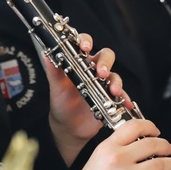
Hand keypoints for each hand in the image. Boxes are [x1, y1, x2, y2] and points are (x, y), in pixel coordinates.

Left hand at [46, 34, 131, 165]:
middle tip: (101, 73)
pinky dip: (124, 99)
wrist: (68, 128)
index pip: (85, 44)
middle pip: (106, 56)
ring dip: (116, 82)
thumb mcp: (56, 87)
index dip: (86, 41)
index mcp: (79, 63)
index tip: (85, 47)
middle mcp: (93, 70)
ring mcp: (103, 84)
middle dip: (105, 62)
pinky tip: (125, 104)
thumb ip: (53, 71)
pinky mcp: (111, 97)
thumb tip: (45, 53)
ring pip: (115, 76)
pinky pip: (121, 96)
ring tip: (113, 91)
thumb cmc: (61, 103)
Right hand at [71, 119, 170, 169]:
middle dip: (166, 145)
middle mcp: (118, 161)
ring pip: (161, 165)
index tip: (156, 131)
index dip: (150, 126)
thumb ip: (116, 148)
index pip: (134, 126)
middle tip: (170, 148)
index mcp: (107, 148)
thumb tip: (141, 142)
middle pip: (152, 144)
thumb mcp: (97, 160)